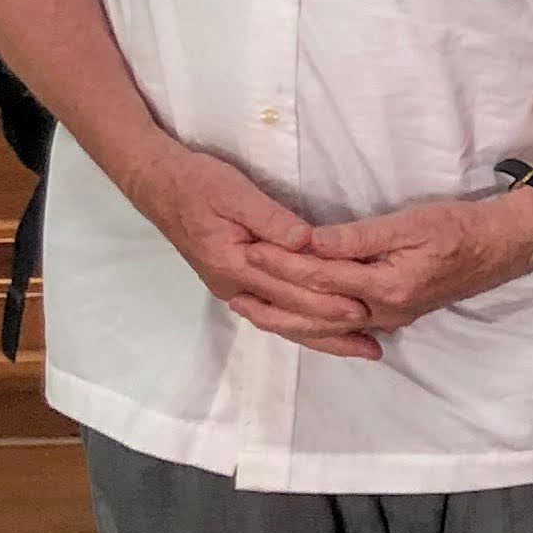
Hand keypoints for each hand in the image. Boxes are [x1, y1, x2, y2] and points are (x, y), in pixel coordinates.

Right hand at [135, 145, 385, 360]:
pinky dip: (302, 326)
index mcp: (233, 264)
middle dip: (332, 329)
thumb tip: (306, 241)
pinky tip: (326, 333)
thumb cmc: (198, 183)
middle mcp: (233, 286)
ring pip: (283, 322)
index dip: (326, 300)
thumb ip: (271, 218)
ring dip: (322, 337)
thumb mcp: (234, 192)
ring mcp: (233, 288)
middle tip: (373, 344)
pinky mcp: (237, 283)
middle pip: (290, 315)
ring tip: (360, 349)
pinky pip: (274, 314)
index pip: (289, 290)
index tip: (361, 309)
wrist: (159, 184)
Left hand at [255, 189, 532, 343]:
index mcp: (388, 286)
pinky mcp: (394, 314)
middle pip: (317, 311)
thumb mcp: (410, 222)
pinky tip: (295, 321)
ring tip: (250, 310)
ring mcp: (391, 317)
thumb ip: (357, 237)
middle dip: (273, 299)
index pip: (321, 276)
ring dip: (287, 320)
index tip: (247, 247)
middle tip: (232, 287)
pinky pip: (344, 326)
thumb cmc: (461, 227)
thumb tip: (310, 242)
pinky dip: (314, 325)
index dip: (281, 262)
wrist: (503, 248)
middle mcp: (386, 311)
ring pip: (327, 327)